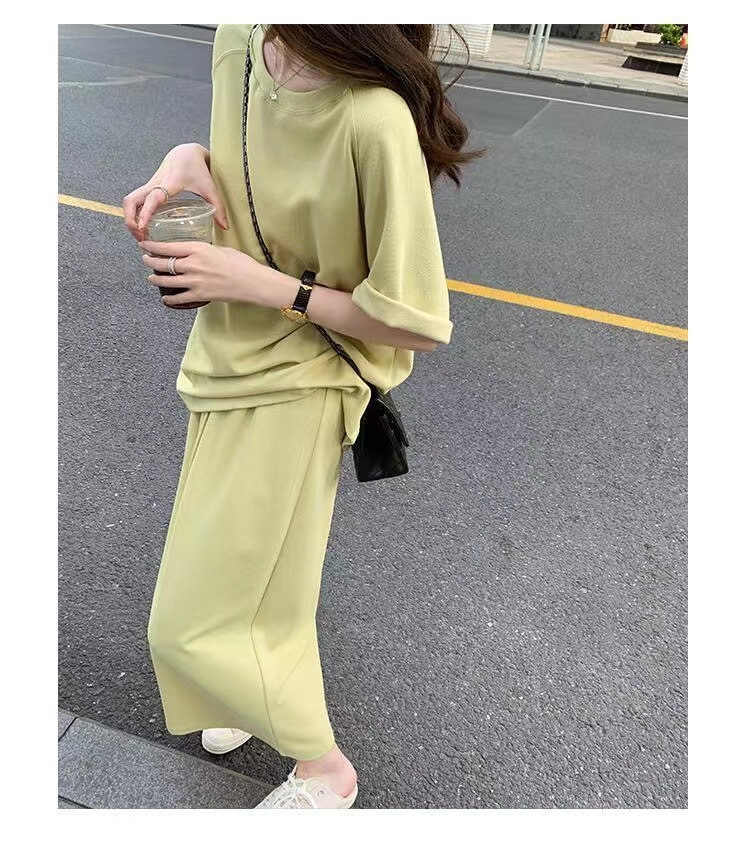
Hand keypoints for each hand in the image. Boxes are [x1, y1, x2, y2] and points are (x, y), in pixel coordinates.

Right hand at [123, 143, 229, 241]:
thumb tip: (224, 227)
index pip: (152, 198)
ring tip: (140, 235)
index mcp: (169, 183)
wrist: (186, 152)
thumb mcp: (210, 188)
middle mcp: (154, 184)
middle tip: (140, 237)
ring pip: (129, 201)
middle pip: (131, 201)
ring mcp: (149, 185)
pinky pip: (135, 201)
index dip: (145, 213)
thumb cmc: (197, 168)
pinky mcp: (149, 188)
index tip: (142, 228)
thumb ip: (217, 207)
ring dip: (130, 218)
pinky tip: (143, 228)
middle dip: (130, 220)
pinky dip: (134, 214)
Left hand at [140, 240, 268, 307]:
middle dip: (150, 261)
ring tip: (151, 278)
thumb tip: (197, 252)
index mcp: (198, 249)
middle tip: (145, 259)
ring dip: (155, 279)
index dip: (152, 246)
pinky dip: (169, 298)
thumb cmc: (242, 264)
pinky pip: (179, 298)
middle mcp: (193, 264)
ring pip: (166, 280)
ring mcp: (195, 281)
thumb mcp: (221, 249)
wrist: (253, 282)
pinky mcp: (200, 295)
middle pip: (163, 263)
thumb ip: (205, 250)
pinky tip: (165, 297)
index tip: (144, 245)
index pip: (167, 247)